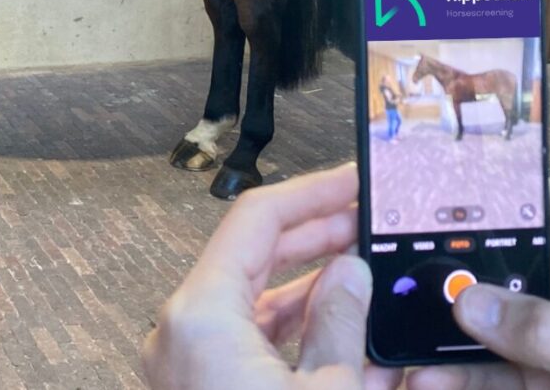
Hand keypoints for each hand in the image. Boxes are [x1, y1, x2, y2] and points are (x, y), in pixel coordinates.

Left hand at [142, 163, 397, 389]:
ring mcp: (188, 359)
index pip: (257, 218)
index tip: (352, 180)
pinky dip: (293, 325)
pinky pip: (248, 337)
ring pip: (254, 298)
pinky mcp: (202, 383)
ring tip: (366, 270)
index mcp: (200, 318)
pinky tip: (341, 321)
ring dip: (311, 283)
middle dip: (319, 236)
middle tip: (368, 220)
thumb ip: (341, 323)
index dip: (312, 192)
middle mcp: (181, 332)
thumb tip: (351, 274)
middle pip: (255, 254)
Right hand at [409, 182, 549, 389]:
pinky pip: (481, 376)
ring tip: (389, 343)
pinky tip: (419, 380)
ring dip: (427, 334)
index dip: (475, 189)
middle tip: (376, 277)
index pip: (531, 206)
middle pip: (485, 267)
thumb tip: (475, 301)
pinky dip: (445, 378)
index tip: (413, 188)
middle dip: (431, 272)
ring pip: (472, 327)